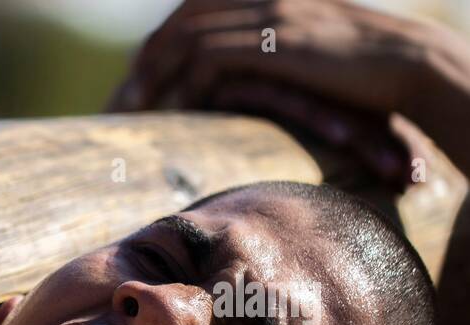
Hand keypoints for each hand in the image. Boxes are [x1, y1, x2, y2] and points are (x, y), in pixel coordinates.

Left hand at [110, 0, 432, 115]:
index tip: (133, 82)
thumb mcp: (294, 51)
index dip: (155, 46)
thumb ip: (255, 54)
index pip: (188, 13)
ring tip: (138, 110)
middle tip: (123, 102)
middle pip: (179, 23)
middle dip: (145, 62)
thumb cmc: (349, 68)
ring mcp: (266, 16)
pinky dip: (191, 83)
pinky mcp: (276, 43)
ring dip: (158, 74)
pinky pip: (214, 57)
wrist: (401, 61)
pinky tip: (183, 110)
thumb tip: (214, 85)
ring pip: (187, 37)